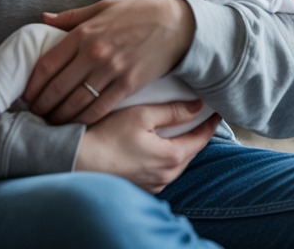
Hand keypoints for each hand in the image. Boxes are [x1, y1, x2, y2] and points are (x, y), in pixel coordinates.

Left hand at [24, 0, 193, 125]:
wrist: (177, 25)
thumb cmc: (138, 14)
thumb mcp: (102, 7)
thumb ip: (71, 17)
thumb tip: (43, 18)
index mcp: (84, 34)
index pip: (47, 65)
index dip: (33, 84)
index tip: (27, 95)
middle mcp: (94, 54)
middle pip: (57, 88)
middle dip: (42, 106)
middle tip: (35, 114)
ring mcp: (111, 71)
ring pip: (76, 103)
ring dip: (59, 117)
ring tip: (51, 123)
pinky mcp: (128, 86)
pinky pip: (100, 109)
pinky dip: (84, 120)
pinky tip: (76, 125)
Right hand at [75, 102, 219, 192]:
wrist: (76, 160)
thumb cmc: (107, 136)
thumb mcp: (142, 116)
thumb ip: (172, 112)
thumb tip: (197, 107)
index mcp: (172, 157)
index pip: (201, 139)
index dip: (210, 123)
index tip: (216, 110)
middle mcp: (166, 176)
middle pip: (190, 151)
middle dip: (196, 133)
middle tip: (200, 115)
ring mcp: (153, 184)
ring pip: (176, 162)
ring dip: (180, 145)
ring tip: (180, 127)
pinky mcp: (140, 186)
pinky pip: (161, 170)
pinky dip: (165, 155)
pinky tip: (157, 144)